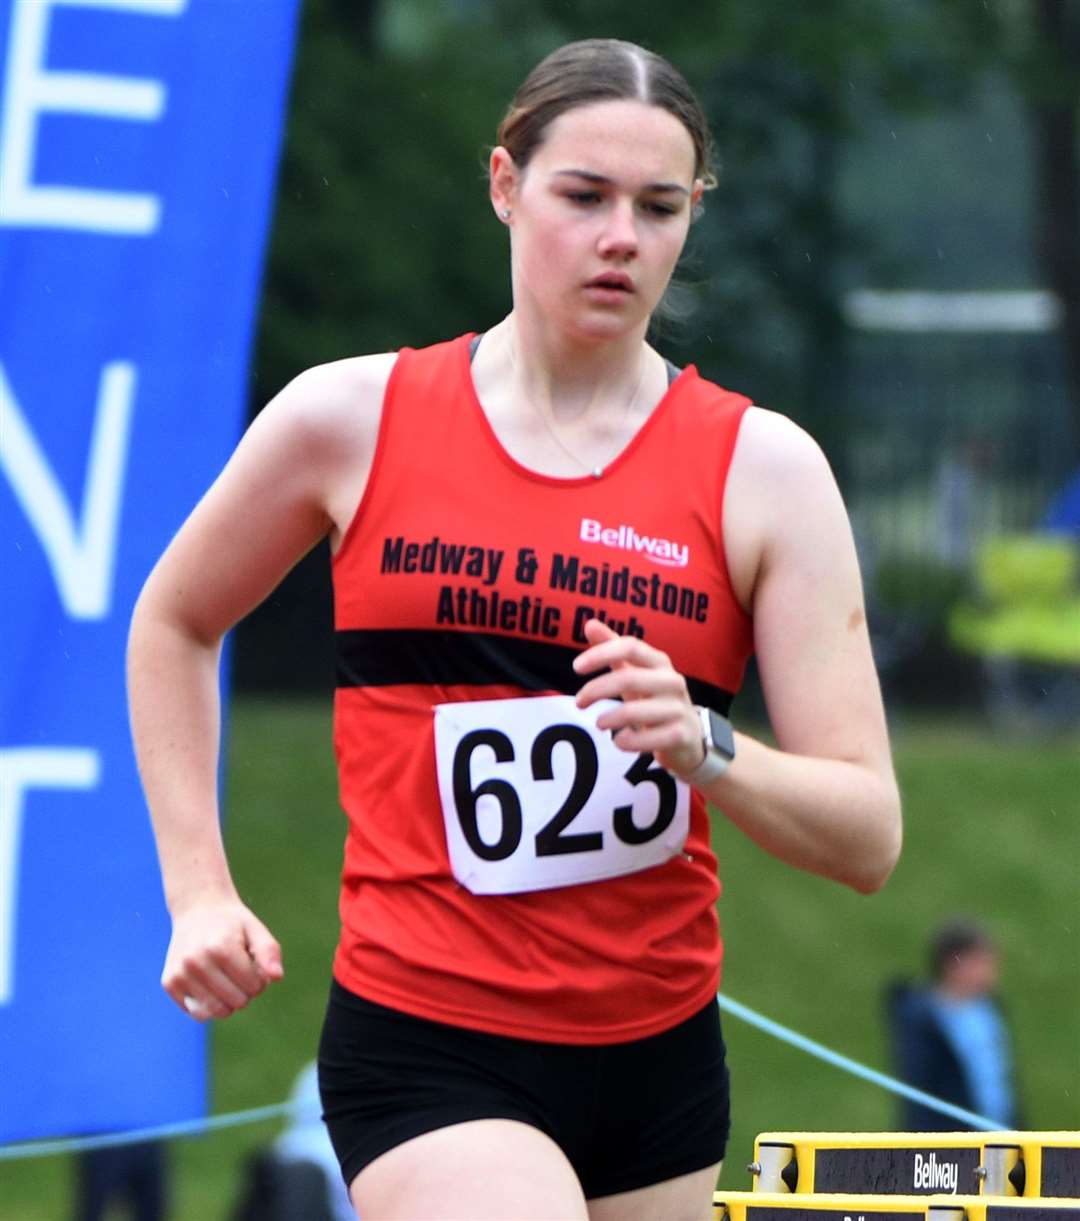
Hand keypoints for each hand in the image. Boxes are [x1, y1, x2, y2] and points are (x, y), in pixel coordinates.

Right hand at [161, 892, 282, 1021]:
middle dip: (246, 992)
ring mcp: (180, 973)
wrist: (197, 909)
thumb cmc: (232, 923)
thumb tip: (276, 977)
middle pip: (237, 1002)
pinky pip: (197, 1014)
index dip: (260, 980)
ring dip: (229, 1003)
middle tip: (242, 974)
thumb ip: (269, 951)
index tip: (255, 967)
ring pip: (216, 1012)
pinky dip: (209, 1006)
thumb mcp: (255, 929)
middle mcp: (196, 962)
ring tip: (229, 982)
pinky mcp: (169, 983)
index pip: (254, 986)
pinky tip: (211, 985)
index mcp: (221, 948)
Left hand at [572, 618, 705, 777]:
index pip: (630, 647)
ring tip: (598, 723)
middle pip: (628, 679)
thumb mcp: (635, 672)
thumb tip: (590, 623)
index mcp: (659, 661)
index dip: (601, 654)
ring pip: (635, 712)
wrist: (688, 735)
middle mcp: (672, 681)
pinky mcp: (680, 735)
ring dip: (609, 718)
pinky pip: (648, 738)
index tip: (576, 667)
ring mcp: (678, 708)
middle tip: (579, 702)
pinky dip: (627, 741)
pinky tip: (619, 741)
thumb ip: (613, 648)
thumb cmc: (655, 698)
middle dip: (597, 690)